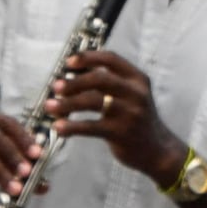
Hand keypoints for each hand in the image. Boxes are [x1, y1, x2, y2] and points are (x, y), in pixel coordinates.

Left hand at [42, 43, 173, 177]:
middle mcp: (135, 92)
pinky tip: (59, 127)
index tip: (68, 62)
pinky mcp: (121, 132)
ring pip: (93, 101)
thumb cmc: (138, 120)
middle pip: (100, 78)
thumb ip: (111, 84)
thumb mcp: (132, 96)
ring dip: (67, 103)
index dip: (88, 58)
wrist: (157, 150)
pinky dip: (72, 126)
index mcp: (137, 78)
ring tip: (49, 107)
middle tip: (56, 87)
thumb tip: (74, 76)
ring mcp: (129, 112)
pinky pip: (91, 126)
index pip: (111, 59)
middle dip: (74, 82)